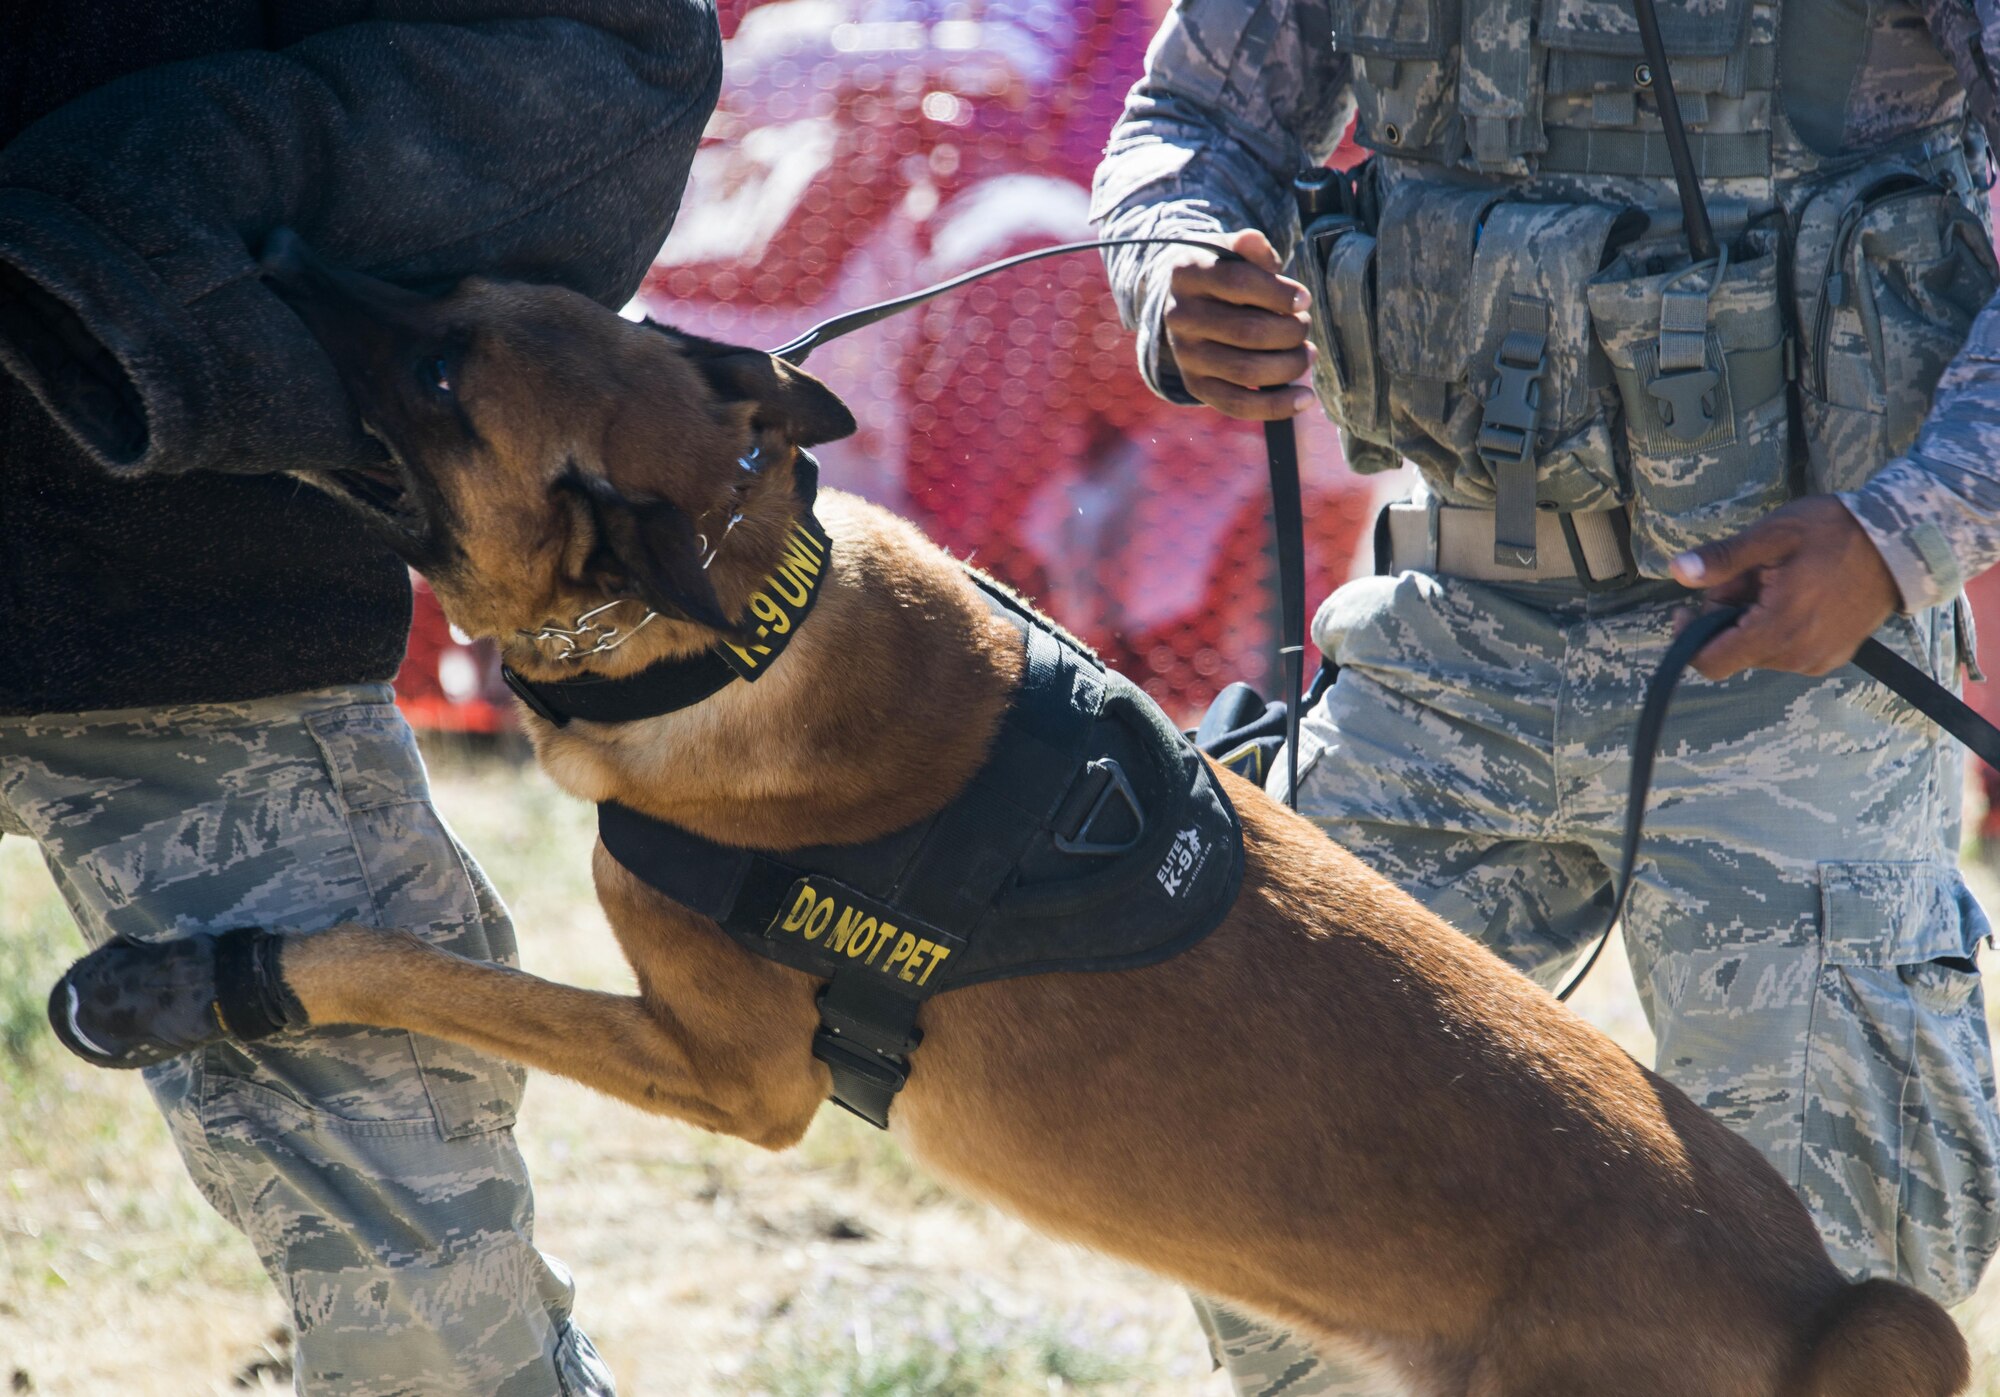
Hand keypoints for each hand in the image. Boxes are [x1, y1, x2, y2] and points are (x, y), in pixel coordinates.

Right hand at [1160, 229, 1315, 420]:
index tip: (1304, 300)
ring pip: (1245, 370)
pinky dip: (1275, 406)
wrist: (1188, 305)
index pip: (1238, 282)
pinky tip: (1304, 399)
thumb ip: (1249, 247)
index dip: (1278, 294)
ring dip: (1288, 366)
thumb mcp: (1233, 252)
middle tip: (1304, 326)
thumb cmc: (1224, 275)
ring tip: (1307, 355)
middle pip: (1246, 331)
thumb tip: (1253, 242)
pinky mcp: (1196, 385)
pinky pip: (1236, 404)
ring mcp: (1185, 355)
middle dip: (1288, 332)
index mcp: (1188, 274)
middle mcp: (1180, 316)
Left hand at [1668, 496, 1902, 679]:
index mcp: (1778, 628)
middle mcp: (1797, 655)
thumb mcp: (1773, 535)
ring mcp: (1817, 660)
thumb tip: (1677, 571)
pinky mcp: (1832, 657)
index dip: (1689, 638)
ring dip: (1753, 621)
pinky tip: (1797, 595)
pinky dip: (1778, 628)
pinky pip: (1785, 651)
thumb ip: (1723, 559)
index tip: (1688, 607)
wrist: (1902, 544)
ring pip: (1758, 651)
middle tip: (1750, 576)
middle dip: (1727, 616)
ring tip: (1779, 581)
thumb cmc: (1836, 532)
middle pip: (1732, 652)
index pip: (1711, 662)